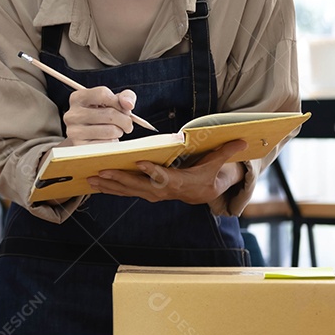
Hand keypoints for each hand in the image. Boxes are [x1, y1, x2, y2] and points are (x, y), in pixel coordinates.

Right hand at [62, 86, 136, 144]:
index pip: (102, 94)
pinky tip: (107, 140)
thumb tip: (128, 104)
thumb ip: (125, 96)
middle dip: (125, 120)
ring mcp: (74, 132)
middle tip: (126, 124)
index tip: (124, 108)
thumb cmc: (103, 115)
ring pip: (110, 130)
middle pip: (110, 114)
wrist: (87, 137)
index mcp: (78, 98)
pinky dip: (113, 142)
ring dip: (119, 132)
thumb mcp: (113, 101)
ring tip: (115, 131)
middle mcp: (72, 114)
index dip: (118, 102)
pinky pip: (107, 144)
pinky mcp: (80, 147)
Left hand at [88, 139, 248, 204]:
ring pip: (126, 190)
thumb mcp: (216, 164)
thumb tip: (243, 140)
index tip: (140, 163)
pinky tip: (93, 183)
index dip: (153, 171)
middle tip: (101, 171)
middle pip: (138, 185)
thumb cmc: (206, 175)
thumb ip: (225, 152)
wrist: (201, 193)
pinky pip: (123, 191)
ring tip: (90, 178)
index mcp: (177, 181)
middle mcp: (161, 190)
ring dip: (108, 185)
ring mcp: (150, 193)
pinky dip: (108, 187)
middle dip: (119, 178)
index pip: (164, 177)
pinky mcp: (143, 192)